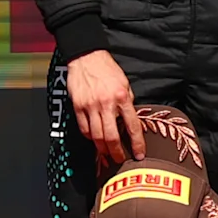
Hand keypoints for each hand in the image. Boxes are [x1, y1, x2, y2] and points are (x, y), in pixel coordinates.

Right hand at [63, 49, 142, 165]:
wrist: (86, 57)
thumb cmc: (108, 70)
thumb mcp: (125, 84)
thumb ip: (127, 103)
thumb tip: (127, 120)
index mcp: (122, 98)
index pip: (132, 126)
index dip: (137, 143)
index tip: (139, 155)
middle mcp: (106, 104)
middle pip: (112, 136)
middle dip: (116, 152)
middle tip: (119, 160)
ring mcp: (90, 106)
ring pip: (96, 135)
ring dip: (102, 148)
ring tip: (106, 154)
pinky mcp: (77, 106)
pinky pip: (84, 128)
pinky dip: (89, 136)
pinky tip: (93, 139)